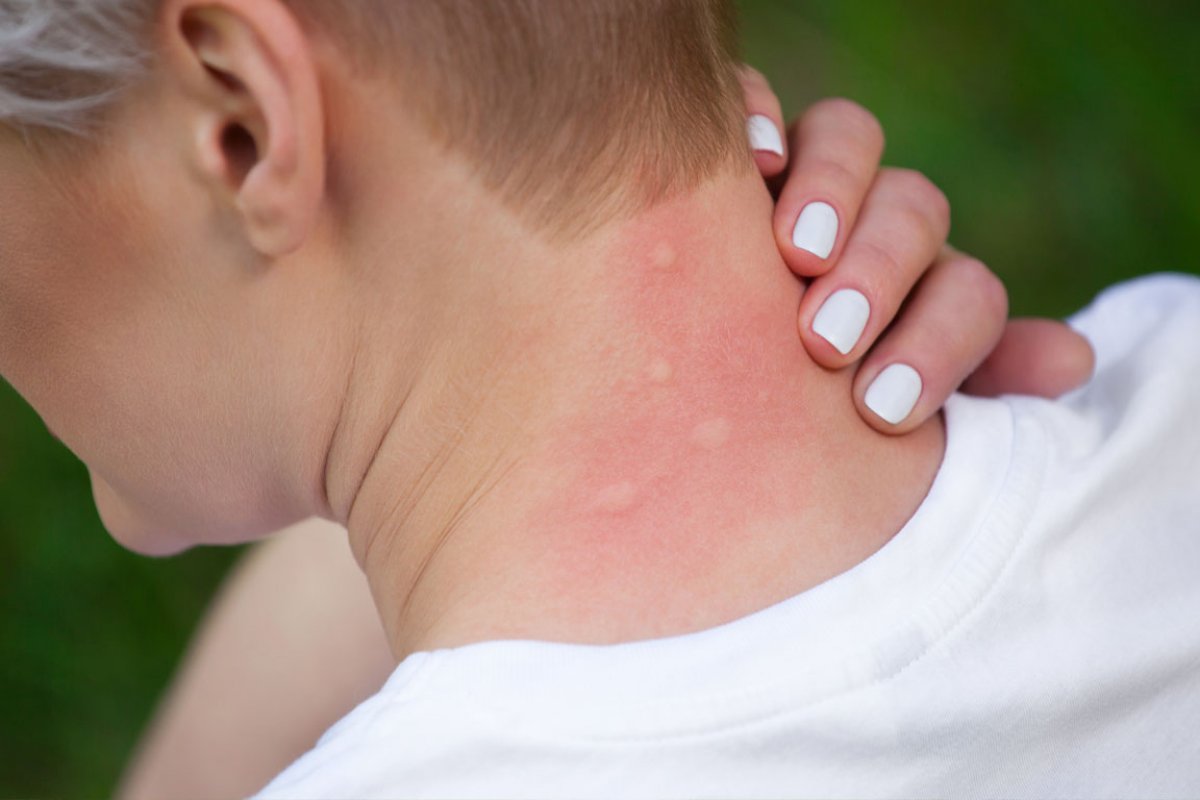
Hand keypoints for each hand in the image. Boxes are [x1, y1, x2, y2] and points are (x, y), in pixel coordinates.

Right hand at [740, 68, 1094, 432]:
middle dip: (881, 272)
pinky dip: (758, 113)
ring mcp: (804, 177)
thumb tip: (1071, 360)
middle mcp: (873, 222)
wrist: (699, 391)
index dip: (942, 342)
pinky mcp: (733, 152)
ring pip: (847, 137)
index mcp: (922, 294)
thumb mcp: (885, 419)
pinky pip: (754, 99)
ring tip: (797, 254)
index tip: (885, 406)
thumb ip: (974, 394)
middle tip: (828, 340)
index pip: (966, 293)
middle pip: (912, 209)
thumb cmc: (805, 410)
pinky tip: (753, 159)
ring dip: (834, 189)